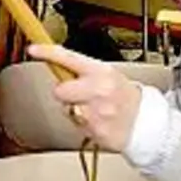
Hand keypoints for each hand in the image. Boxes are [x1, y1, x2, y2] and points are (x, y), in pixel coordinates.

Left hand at [28, 43, 143, 151]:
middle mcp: (98, 90)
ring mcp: (97, 112)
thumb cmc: (124, 96)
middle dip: (66, 93)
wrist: (146, 121)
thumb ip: (83, 70)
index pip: (69, 58)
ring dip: (76, 110)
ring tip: (94, 109)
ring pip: (67, 110)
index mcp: (101, 71)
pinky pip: (77, 126)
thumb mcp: (108, 74)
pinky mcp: (96, 130)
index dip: (48, 53)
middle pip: (60, 90)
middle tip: (80, 95)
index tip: (33, 50)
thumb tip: (57, 64)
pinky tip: (99, 120)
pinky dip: (84, 124)